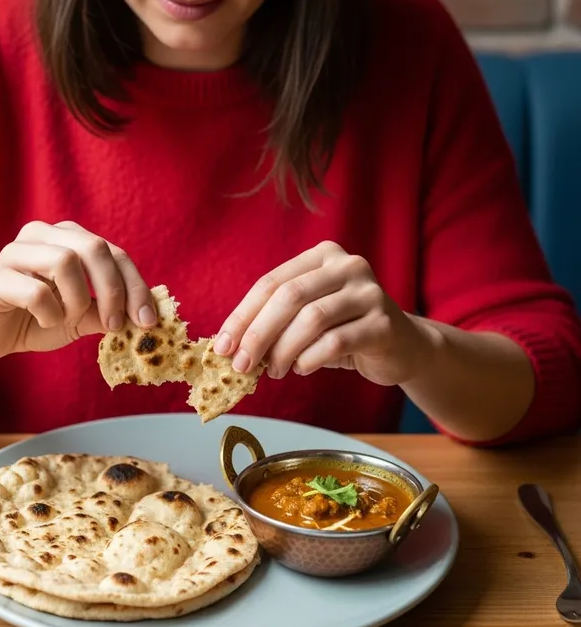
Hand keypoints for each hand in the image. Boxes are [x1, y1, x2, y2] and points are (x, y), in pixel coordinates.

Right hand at [0, 221, 156, 363]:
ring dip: (77, 300)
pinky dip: (49, 312)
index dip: (136, 286)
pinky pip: (35, 290)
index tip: (147, 320)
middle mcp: (43, 235)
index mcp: (68, 238)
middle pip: (94, 247)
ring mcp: (16, 252)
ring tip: (69, 319)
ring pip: (64, 261)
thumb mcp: (81, 318)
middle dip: (113, 290)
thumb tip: (146, 317)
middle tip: (116, 325)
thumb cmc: (34, 319)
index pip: (115, 253)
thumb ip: (108, 312)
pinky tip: (43, 320)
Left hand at [213, 241, 434, 386]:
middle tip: (241, 364)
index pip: (271, 283)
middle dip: (258, 334)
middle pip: (289, 297)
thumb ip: (275, 322)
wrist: (404, 347)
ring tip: (274, 371)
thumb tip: (230, 347)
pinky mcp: (384, 323)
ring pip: (311, 319)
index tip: (222, 346)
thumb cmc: (344, 331)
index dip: (242, 315)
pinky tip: (301, 369)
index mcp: (322, 256)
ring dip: (283, 350)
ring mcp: (369, 292)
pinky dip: (310, 359)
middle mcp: (347, 265)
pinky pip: (335, 342)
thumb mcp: (308, 318)